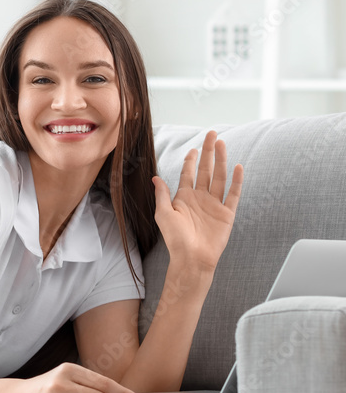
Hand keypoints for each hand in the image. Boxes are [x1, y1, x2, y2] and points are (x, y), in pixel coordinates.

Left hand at [152, 131, 244, 272]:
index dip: (191, 160)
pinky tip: (238, 167)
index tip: (193, 148)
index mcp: (184, 198)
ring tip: (222, 144)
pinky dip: (236, 181)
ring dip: (221, 160)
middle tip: (212, 135)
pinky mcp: (227, 213)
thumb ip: (162, 195)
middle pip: (206, 170)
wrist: (192, 258)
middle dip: (208, 152)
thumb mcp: (163, 214)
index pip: (189, 174)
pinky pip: (233, 194)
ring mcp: (214, 204)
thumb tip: (155, 177)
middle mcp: (200, 198)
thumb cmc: (175, 239)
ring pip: (219, 177)